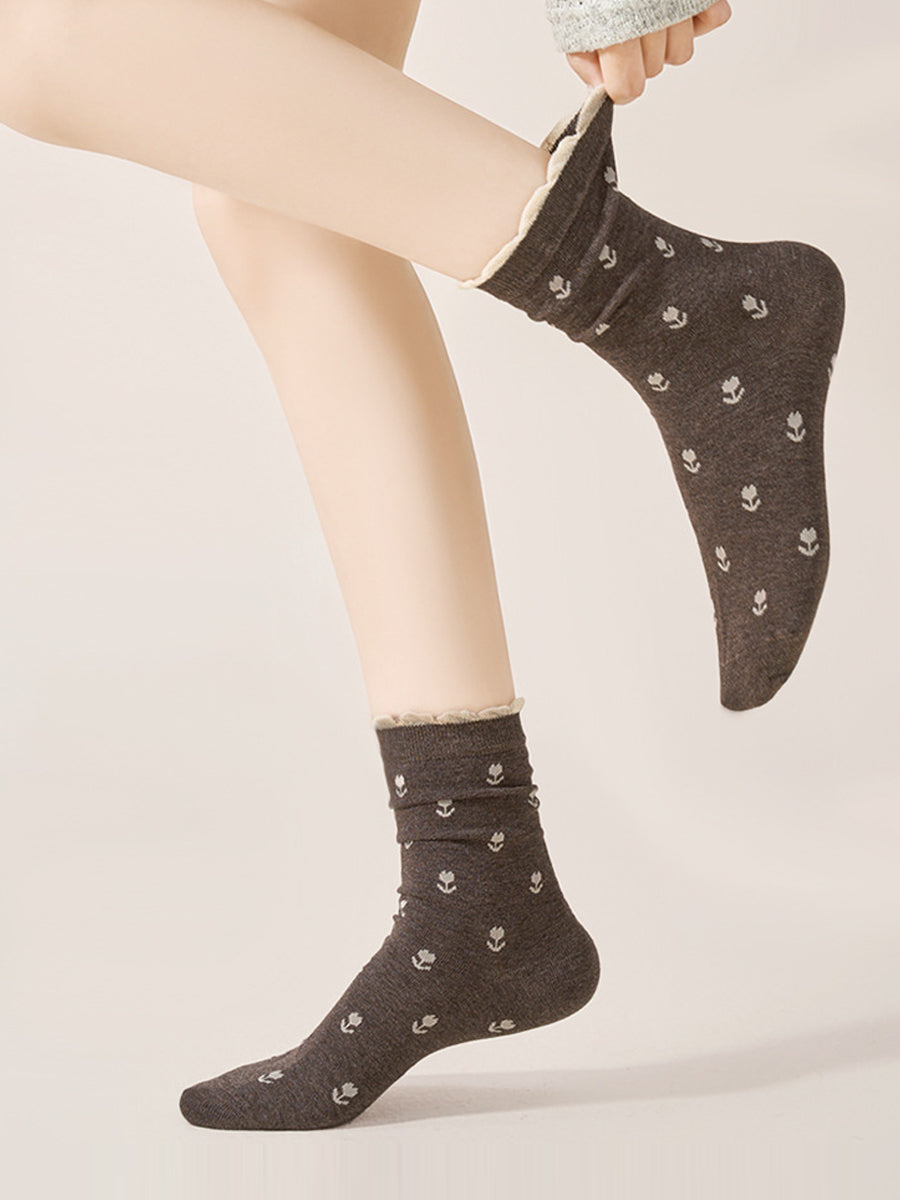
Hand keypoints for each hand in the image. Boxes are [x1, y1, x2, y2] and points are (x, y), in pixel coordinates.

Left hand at [565, 0, 731, 102]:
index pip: (629, 89)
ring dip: (665, 37)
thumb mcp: (572, 15)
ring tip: (648, 9)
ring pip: (680, 52)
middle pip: (653, 71)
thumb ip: (583, 55)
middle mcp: (651, 18)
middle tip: (625, 25)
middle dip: (638, 56)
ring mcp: (679, 5)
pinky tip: (679, 5)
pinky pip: (714, 18)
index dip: (620, 84)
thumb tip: (600, 86)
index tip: (615, 72)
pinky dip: (700, 16)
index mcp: (616, 29)